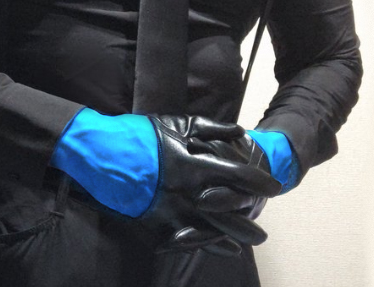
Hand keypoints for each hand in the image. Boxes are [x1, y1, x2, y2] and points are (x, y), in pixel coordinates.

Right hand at [140, 115, 281, 254]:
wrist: (99, 153)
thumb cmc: (140, 135)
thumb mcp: (175, 124)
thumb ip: (210, 128)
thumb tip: (241, 132)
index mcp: (192, 166)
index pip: (237, 177)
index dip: (259, 183)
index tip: (274, 188)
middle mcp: (185, 194)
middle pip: (229, 215)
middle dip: (249, 224)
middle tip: (263, 233)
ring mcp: (169, 216)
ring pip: (209, 234)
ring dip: (230, 239)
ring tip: (244, 245)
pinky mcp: (154, 229)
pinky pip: (185, 244)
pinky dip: (203, 246)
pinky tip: (215, 249)